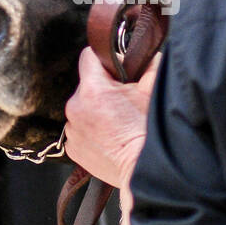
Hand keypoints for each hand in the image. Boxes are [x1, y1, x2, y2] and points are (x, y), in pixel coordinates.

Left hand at [63, 46, 159, 188]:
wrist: (142, 170)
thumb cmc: (149, 132)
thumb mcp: (153, 90)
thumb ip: (148, 63)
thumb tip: (145, 54)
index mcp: (93, 89)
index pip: (90, 56)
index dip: (107, 60)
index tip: (118, 70)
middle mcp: (76, 107)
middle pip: (87, 85)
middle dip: (104, 89)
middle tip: (124, 102)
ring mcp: (72, 130)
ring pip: (83, 108)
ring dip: (97, 111)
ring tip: (117, 124)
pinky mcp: (72, 148)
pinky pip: (80, 130)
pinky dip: (92, 131)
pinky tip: (109, 138)